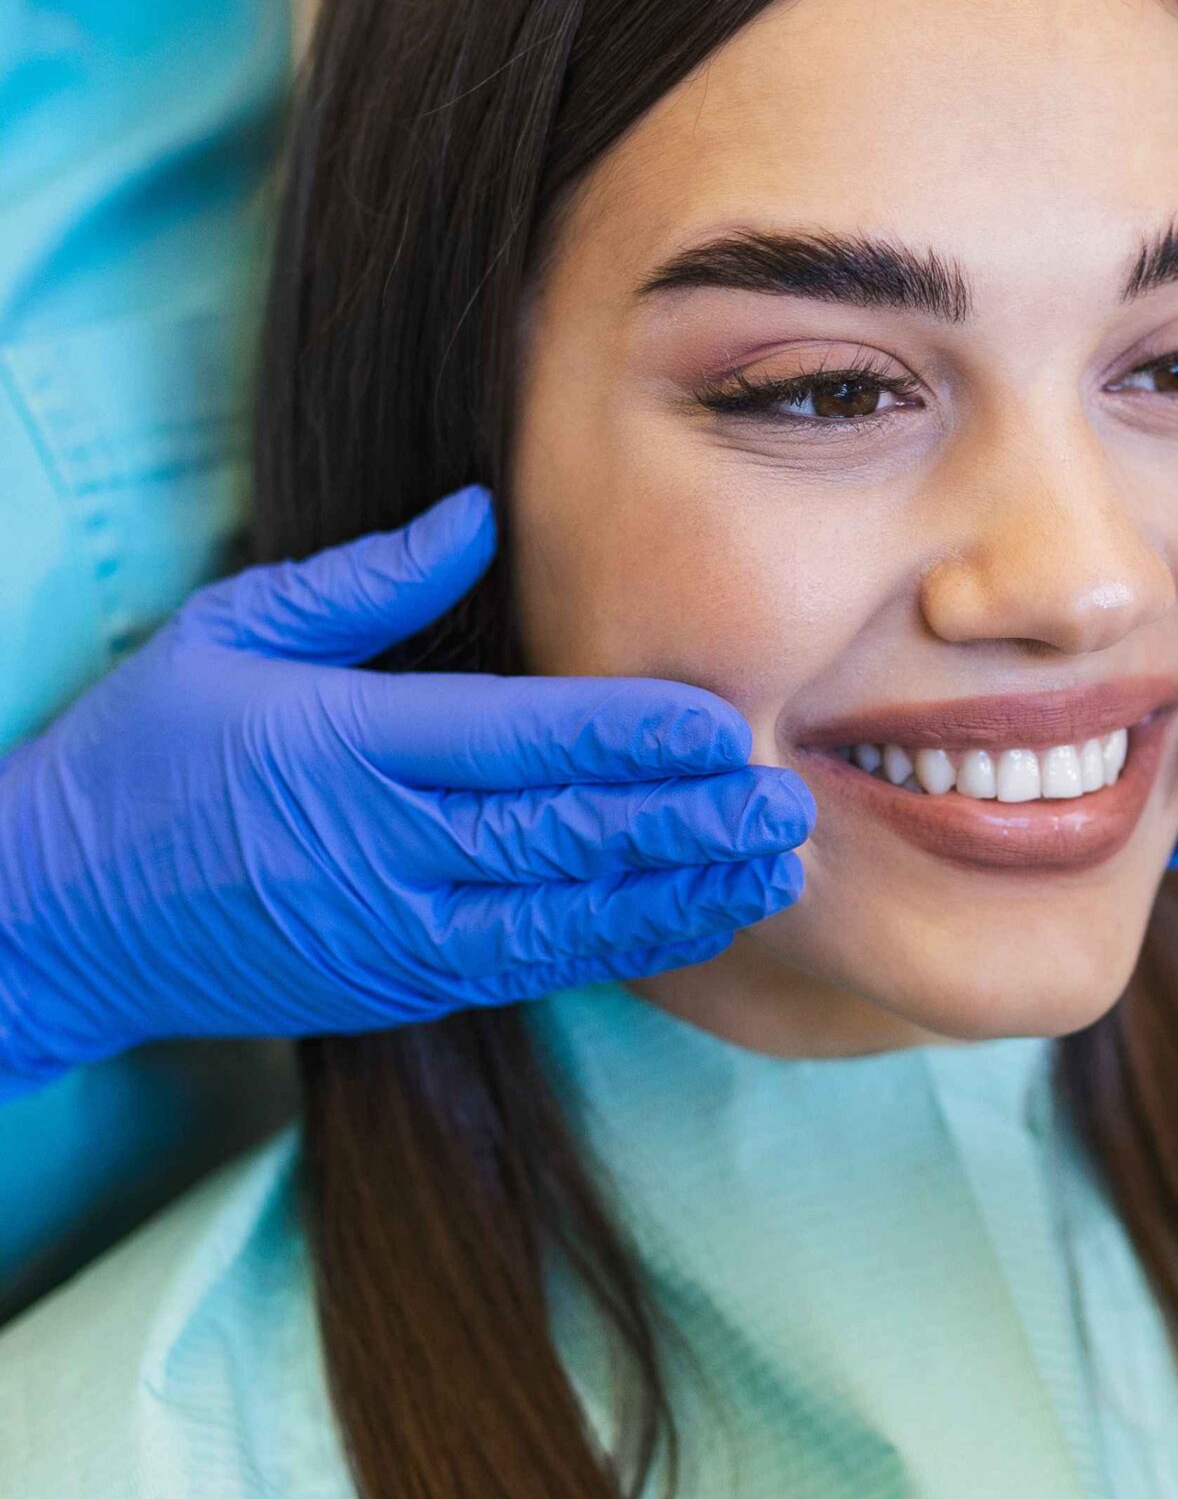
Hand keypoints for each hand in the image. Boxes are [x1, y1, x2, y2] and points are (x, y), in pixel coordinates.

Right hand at [0, 489, 812, 1096]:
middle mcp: (376, 846)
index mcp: (342, 744)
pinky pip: (530, 965)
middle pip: (559, 835)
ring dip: (677, 893)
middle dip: (683, 821)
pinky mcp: (400, 983)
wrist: (53, 914)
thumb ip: (363, 581)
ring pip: (561, 917)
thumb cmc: (141, 755)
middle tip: (783, 800)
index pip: (511, 740)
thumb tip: (478, 514)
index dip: (624, 733)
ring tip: (772, 868)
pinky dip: (620, 944)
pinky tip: (694, 917)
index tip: (718, 722)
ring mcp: (392, 930)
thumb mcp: (230, 635)